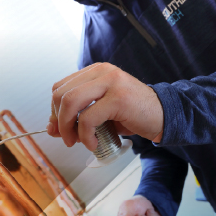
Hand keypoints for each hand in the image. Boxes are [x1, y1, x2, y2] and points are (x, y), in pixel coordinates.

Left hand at [47, 63, 164, 151]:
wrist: (164, 115)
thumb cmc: (132, 114)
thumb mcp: (101, 112)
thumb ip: (77, 116)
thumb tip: (51, 128)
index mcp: (95, 71)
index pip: (60, 87)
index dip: (54, 110)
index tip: (58, 128)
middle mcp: (102, 72)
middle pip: (61, 94)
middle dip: (58, 120)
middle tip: (66, 138)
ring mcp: (111, 82)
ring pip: (71, 102)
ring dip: (67, 127)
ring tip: (76, 142)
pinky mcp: (118, 98)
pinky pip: (88, 118)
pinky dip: (85, 135)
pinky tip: (93, 144)